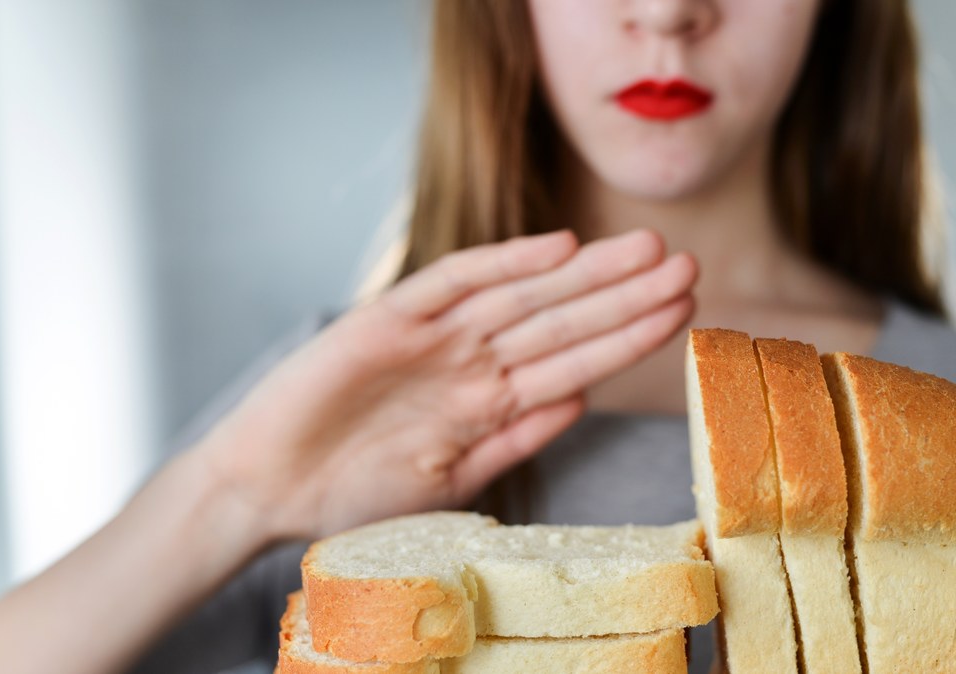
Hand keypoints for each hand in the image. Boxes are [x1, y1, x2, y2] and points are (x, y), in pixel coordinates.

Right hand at [195, 229, 696, 541]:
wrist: (266, 490)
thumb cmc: (353, 493)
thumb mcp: (452, 478)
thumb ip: (514, 438)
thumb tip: (582, 398)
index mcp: (489, 398)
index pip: (575, 359)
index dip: (630, 335)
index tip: (686, 312)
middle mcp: (469, 359)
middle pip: (562, 318)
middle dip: (626, 294)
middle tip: (689, 264)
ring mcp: (432, 336)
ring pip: (524, 296)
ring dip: (585, 275)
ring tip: (647, 251)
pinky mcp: (386, 319)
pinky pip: (452, 284)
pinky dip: (503, 264)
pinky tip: (556, 247)